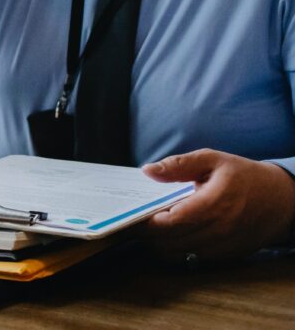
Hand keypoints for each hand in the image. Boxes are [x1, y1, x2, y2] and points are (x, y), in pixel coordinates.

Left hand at [141, 149, 294, 261]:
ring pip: (180, 254)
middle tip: (139, 221)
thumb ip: (179, 165)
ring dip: (162, 244)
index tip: (138, 213)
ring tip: (155, 229)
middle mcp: (221, 229)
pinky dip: (179, 250)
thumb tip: (148, 171)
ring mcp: (225, 245)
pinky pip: (194, 259)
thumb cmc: (244, 176)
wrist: (282, 200)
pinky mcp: (228, 256)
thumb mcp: (213, 160)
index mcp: (215, 203)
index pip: (173, 221)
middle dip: (151, 234)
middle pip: (172, 241)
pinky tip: (174, 236)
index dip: (150, 220)